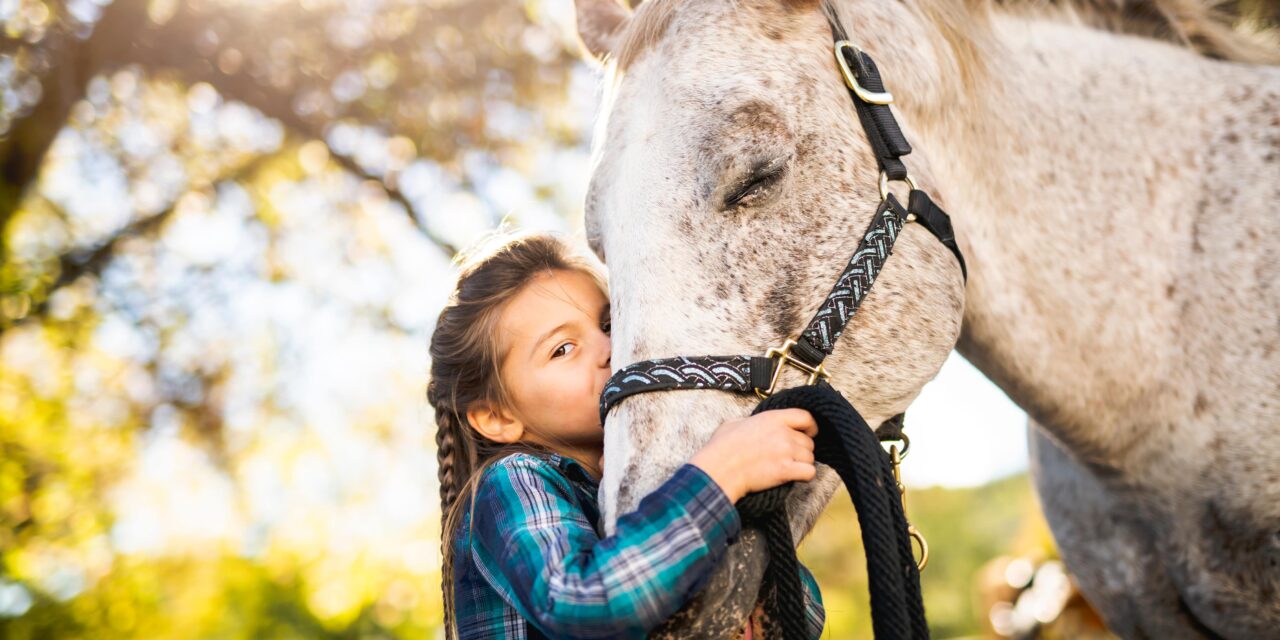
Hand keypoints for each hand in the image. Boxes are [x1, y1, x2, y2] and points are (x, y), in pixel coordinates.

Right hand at [689, 408, 817, 502]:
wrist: (720, 469)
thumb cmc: (722, 448)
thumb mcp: (734, 423)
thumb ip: (750, 421)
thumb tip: (750, 424)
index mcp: (772, 418)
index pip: (805, 417)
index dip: (811, 426)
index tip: (809, 432)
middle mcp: (783, 433)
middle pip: (808, 442)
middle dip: (802, 450)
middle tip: (790, 457)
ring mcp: (786, 451)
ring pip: (810, 457)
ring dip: (802, 464)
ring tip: (788, 468)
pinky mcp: (786, 470)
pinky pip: (809, 472)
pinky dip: (804, 475)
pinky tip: (793, 476)